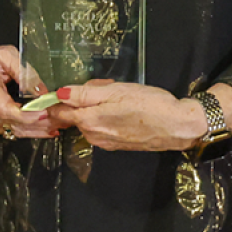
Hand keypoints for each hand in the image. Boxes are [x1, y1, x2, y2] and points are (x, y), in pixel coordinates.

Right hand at [0, 25, 53, 139]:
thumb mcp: (7, 55)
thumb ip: (25, 73)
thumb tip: (42, 92)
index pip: (5, 109)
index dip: (27, 115)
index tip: (44, 113)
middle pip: (12, 123)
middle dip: (38, 124)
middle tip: (59, 120)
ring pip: (13, 130)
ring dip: (36, 130)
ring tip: (56, 125)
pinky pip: (9, 131)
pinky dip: (28, 131)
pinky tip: (43, 128)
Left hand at [46, 80, 205, 150]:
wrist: (178, 126)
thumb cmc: (149, 104)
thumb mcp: (115, 92)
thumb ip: (84, 94)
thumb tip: (58, 94)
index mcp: (89, 121)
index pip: (58, 113)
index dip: (53, 100)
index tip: (56, 89)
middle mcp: (93, 136)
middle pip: (73, 115)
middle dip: (80, 99)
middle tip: (103, 86)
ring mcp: (105, 143)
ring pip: (87, 121)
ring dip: (94, 107)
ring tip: (117, 95)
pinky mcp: (116, 145)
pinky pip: (100, 128)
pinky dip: (104, 116)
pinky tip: (122, 108)